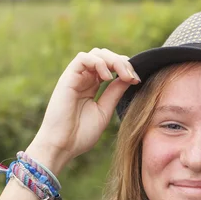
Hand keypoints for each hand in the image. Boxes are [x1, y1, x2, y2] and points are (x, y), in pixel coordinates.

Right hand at [30, 48, 140, 164]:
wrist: (63, 146)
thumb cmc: (81, 134)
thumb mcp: (104, 111)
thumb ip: (115, 93)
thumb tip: (130, 78)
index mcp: (92, 86)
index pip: (111, 67)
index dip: (125, 69)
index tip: (137, 80)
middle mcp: (84, 79)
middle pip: (105, 56)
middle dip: (122, 63)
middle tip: (133, 77)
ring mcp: (75, 77)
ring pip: (96, 54)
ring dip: (113, 60)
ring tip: (123, 76)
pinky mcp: (67, 78)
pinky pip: (82, 58)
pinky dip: (98, 63)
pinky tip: (107, 77)